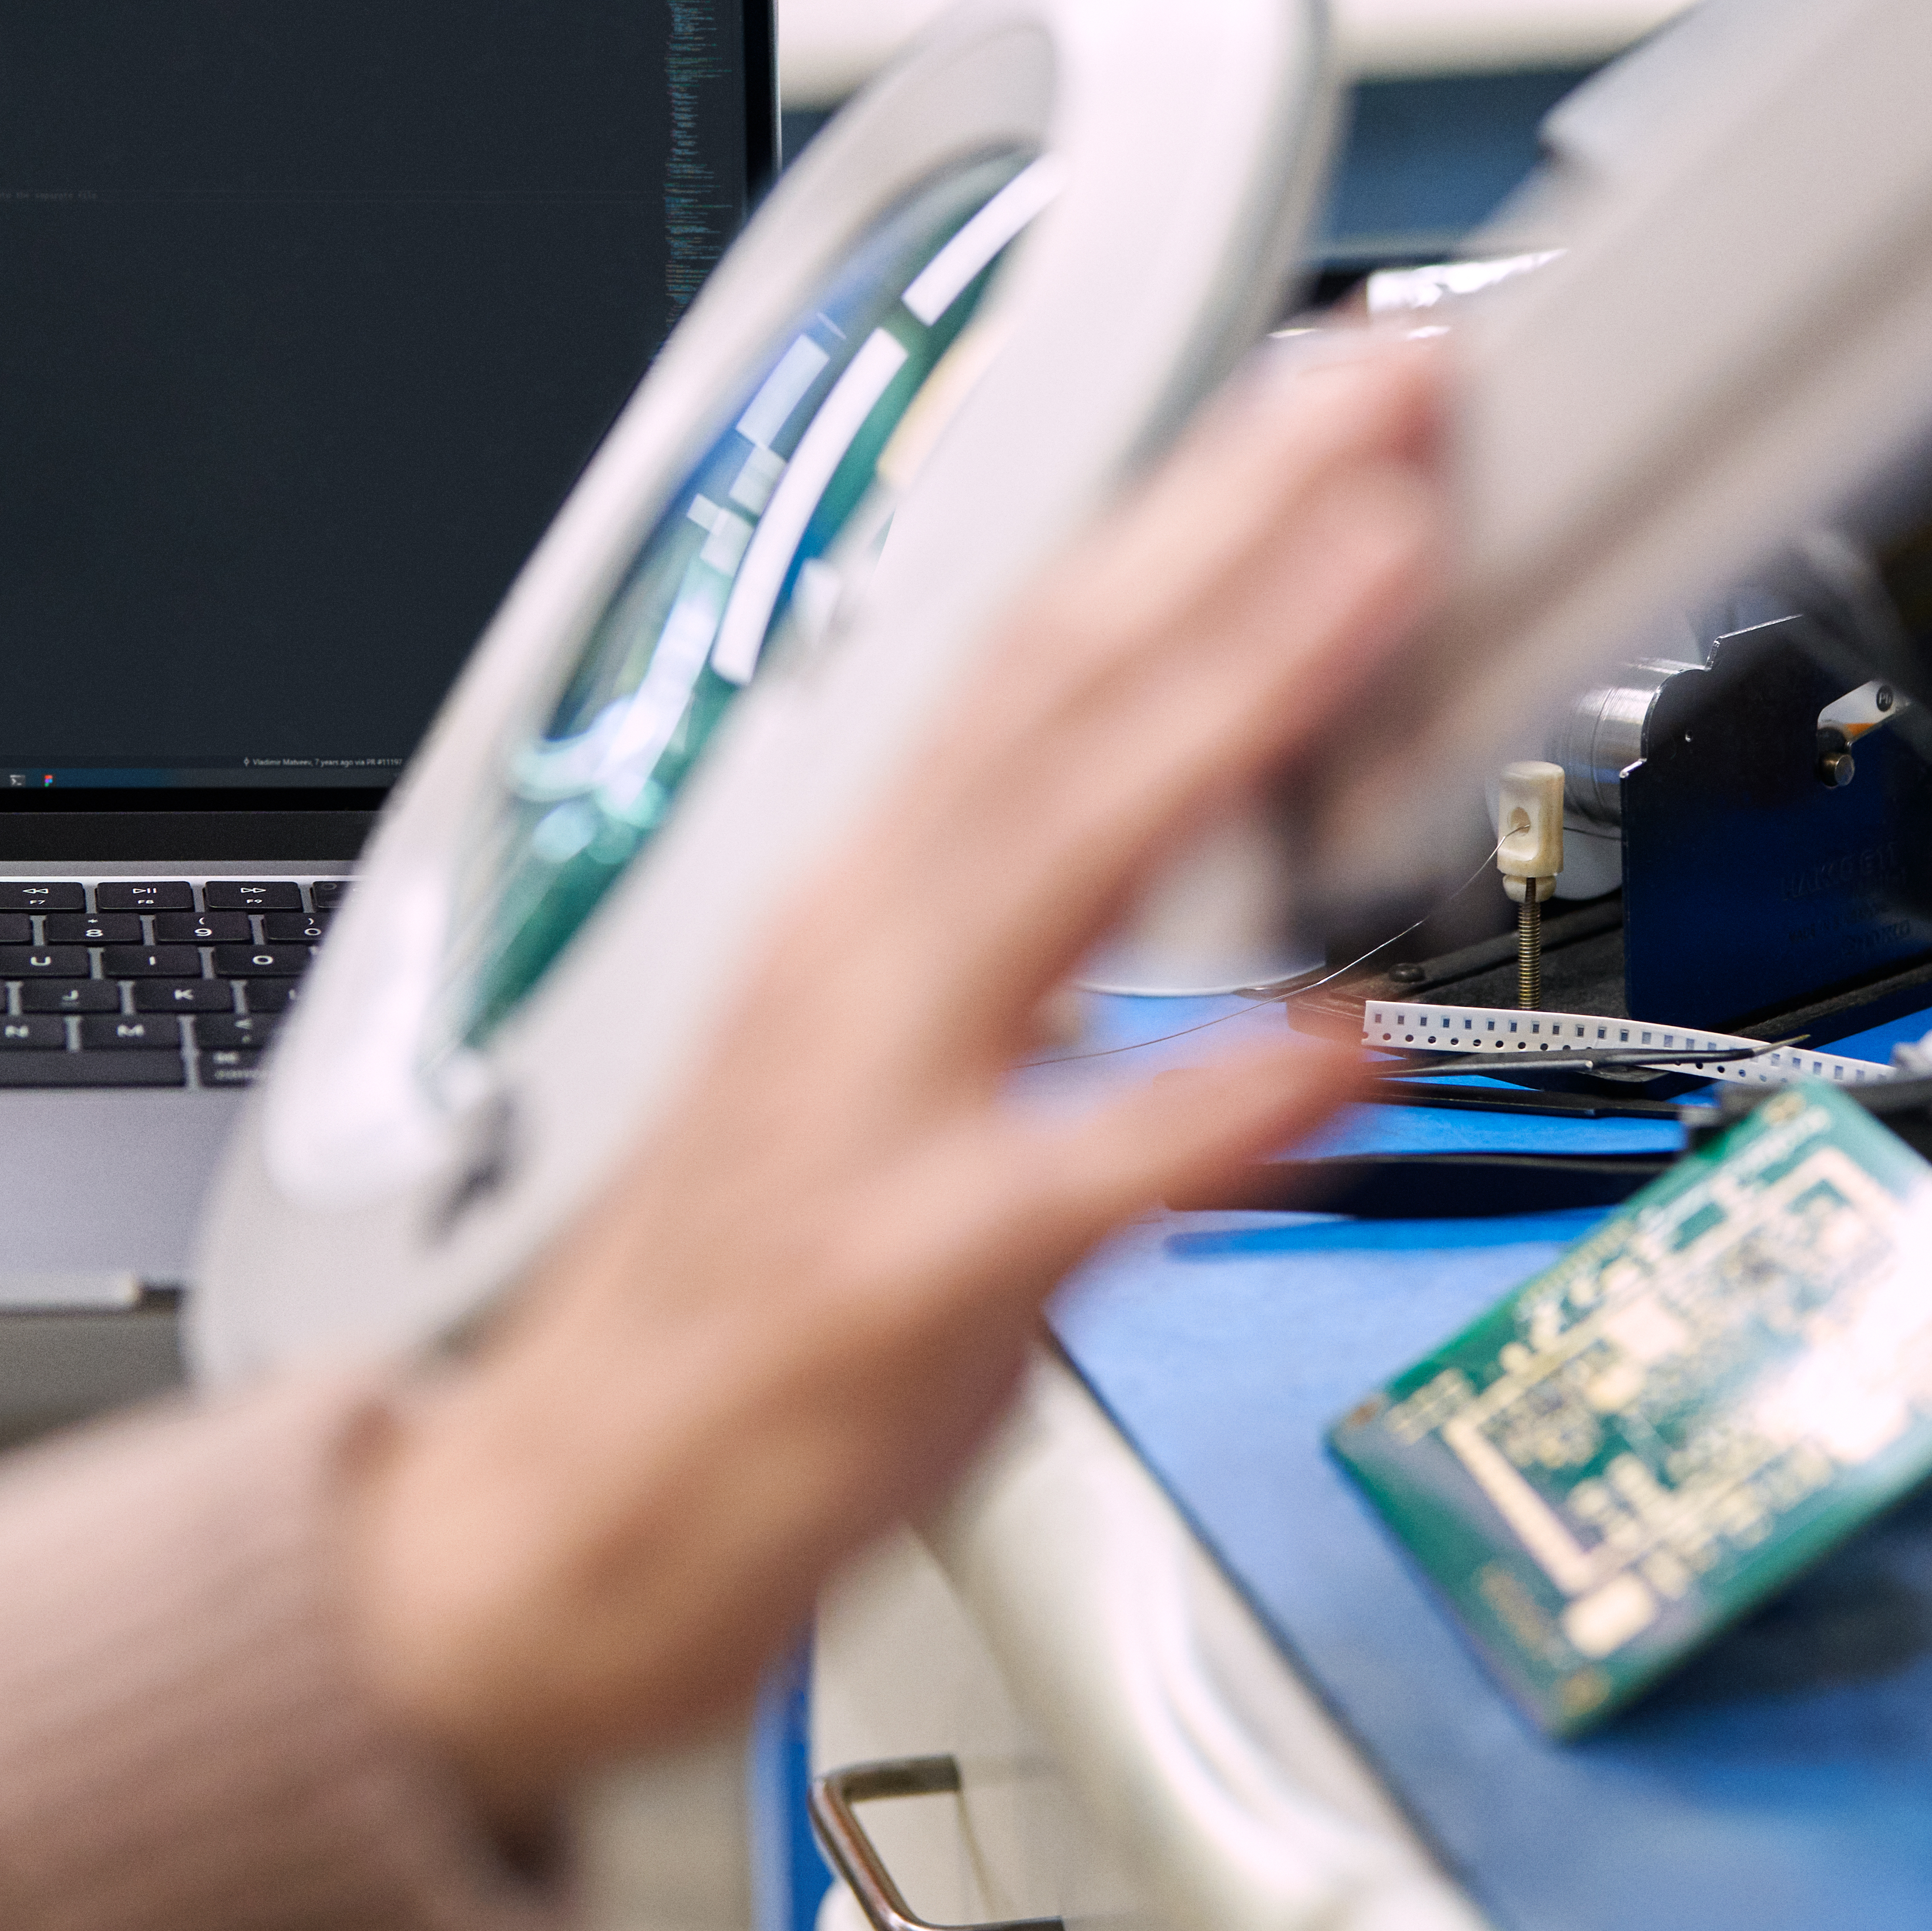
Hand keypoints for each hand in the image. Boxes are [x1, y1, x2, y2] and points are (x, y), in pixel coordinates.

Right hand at [344, 333, 1440, 1829]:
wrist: (536, 1538)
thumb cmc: (735, 1299)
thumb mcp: (912, 1060)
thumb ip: (1069, 928)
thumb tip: (1243, 811)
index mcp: (867, 899)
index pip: (1046, 647)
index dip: (1196, 502)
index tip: (1336, 391)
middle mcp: (861, 959)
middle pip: (1060, 687)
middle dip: (1236, 520)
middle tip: (1395, 391)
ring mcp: (869, 1107)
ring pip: (1064, 853)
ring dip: (1233, 698)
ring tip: (1385, 574)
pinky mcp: (896, 1283)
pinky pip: (1074, 1169)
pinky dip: (1208, 1095)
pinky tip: (1336, 1034)